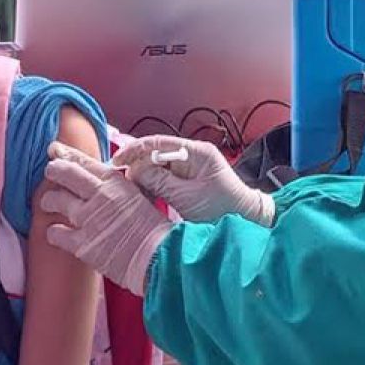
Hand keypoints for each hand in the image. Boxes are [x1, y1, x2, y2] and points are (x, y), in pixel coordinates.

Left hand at [41, 143, 172, 296]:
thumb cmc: (153, 228)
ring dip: (49, 200)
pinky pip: (55, 232)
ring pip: (55, 200)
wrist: (159, 256)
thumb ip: (120, 186)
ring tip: (48, 203)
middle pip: (66, 173)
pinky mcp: (81, 243)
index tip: (55, 150)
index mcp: (115, 182)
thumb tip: (105, 180)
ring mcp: (88, 219)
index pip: (84, 162)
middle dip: (53, 170)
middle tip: (50, 171)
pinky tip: (55, 232)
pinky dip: (53, 231)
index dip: (66, 154)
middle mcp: (99, 196)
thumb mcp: (141, 196)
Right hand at [113, 136, 275, 226]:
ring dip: (144, 177)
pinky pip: (164, 178)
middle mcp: (193, 155)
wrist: (246, 222)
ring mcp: (191, 167)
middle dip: (137, 165)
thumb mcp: (187, 198)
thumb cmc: (223, 210)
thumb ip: (159, 182)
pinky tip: (143, 195)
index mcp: (197, 152)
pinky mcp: (188, 180)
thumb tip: (134, 170)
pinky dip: (152, 185)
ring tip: (131, 191)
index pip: (159, 142)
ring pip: (158, 166)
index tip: (118, 162)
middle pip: (156, 153)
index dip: (135, 151)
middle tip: (120, 180)